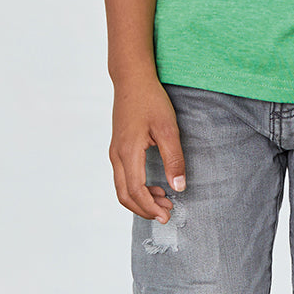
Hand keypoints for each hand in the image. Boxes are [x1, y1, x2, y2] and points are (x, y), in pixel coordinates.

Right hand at [110, 74, 186, 221]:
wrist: (132, 79)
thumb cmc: (150, 100)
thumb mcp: (168, 128)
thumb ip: (173, 159)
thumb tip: (178, 187)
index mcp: (128, 152)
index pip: (135, 190)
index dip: (150, 207)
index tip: (166, 215)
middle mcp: (116, 155)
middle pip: (124, 195)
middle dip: (144, 208)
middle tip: (166, 213)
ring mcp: (115, 151)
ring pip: (122, 187)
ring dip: (140, 199)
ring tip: (163, 200)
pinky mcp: (118, 148)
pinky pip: (123, 177)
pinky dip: (136, 188)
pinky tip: (154, 186)